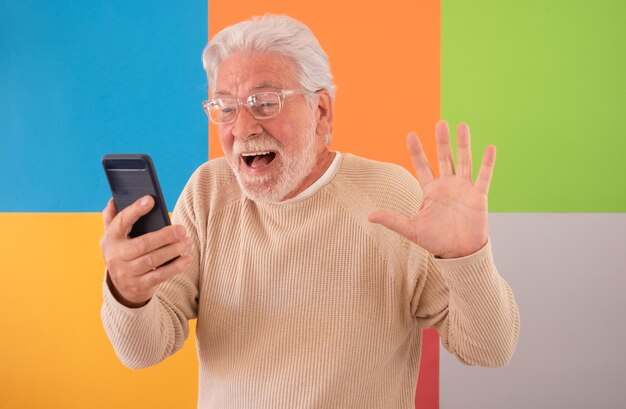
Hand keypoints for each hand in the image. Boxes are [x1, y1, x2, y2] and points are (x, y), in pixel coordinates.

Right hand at [100, 196, 192, 306]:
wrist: (122, 288)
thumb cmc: (124, 253)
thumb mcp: (114, 237)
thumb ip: (113, 218)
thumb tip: (114, 200)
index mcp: (110, 239)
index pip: (121, 222)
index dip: (135, 210)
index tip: (150, 200)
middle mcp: (115, 257)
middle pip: (142, 245)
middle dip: (164, 236)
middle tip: (182, 229)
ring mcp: (126, 273)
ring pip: (152, 260)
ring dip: (173, 250)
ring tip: (187, 241)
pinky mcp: (139, 286)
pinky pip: (159, 276)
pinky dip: (175, 267)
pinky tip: (187, 258)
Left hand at [368, 120, 494, 258]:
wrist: (459, 253)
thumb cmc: (435, 241)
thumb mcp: (411, 229)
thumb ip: (392, 220)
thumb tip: (370, 216)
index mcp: (430, 190)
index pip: (421, 166)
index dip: (416, 151)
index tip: (410, 135)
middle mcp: (447, 185)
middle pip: (444, 157)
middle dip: (441, 141)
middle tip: (440, 122)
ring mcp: (463, 189)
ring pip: (463, 161)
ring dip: (463, 144)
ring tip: (462, 126)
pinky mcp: (478, 196)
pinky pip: (484, 176)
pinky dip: (487, 163)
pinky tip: (489, 148)